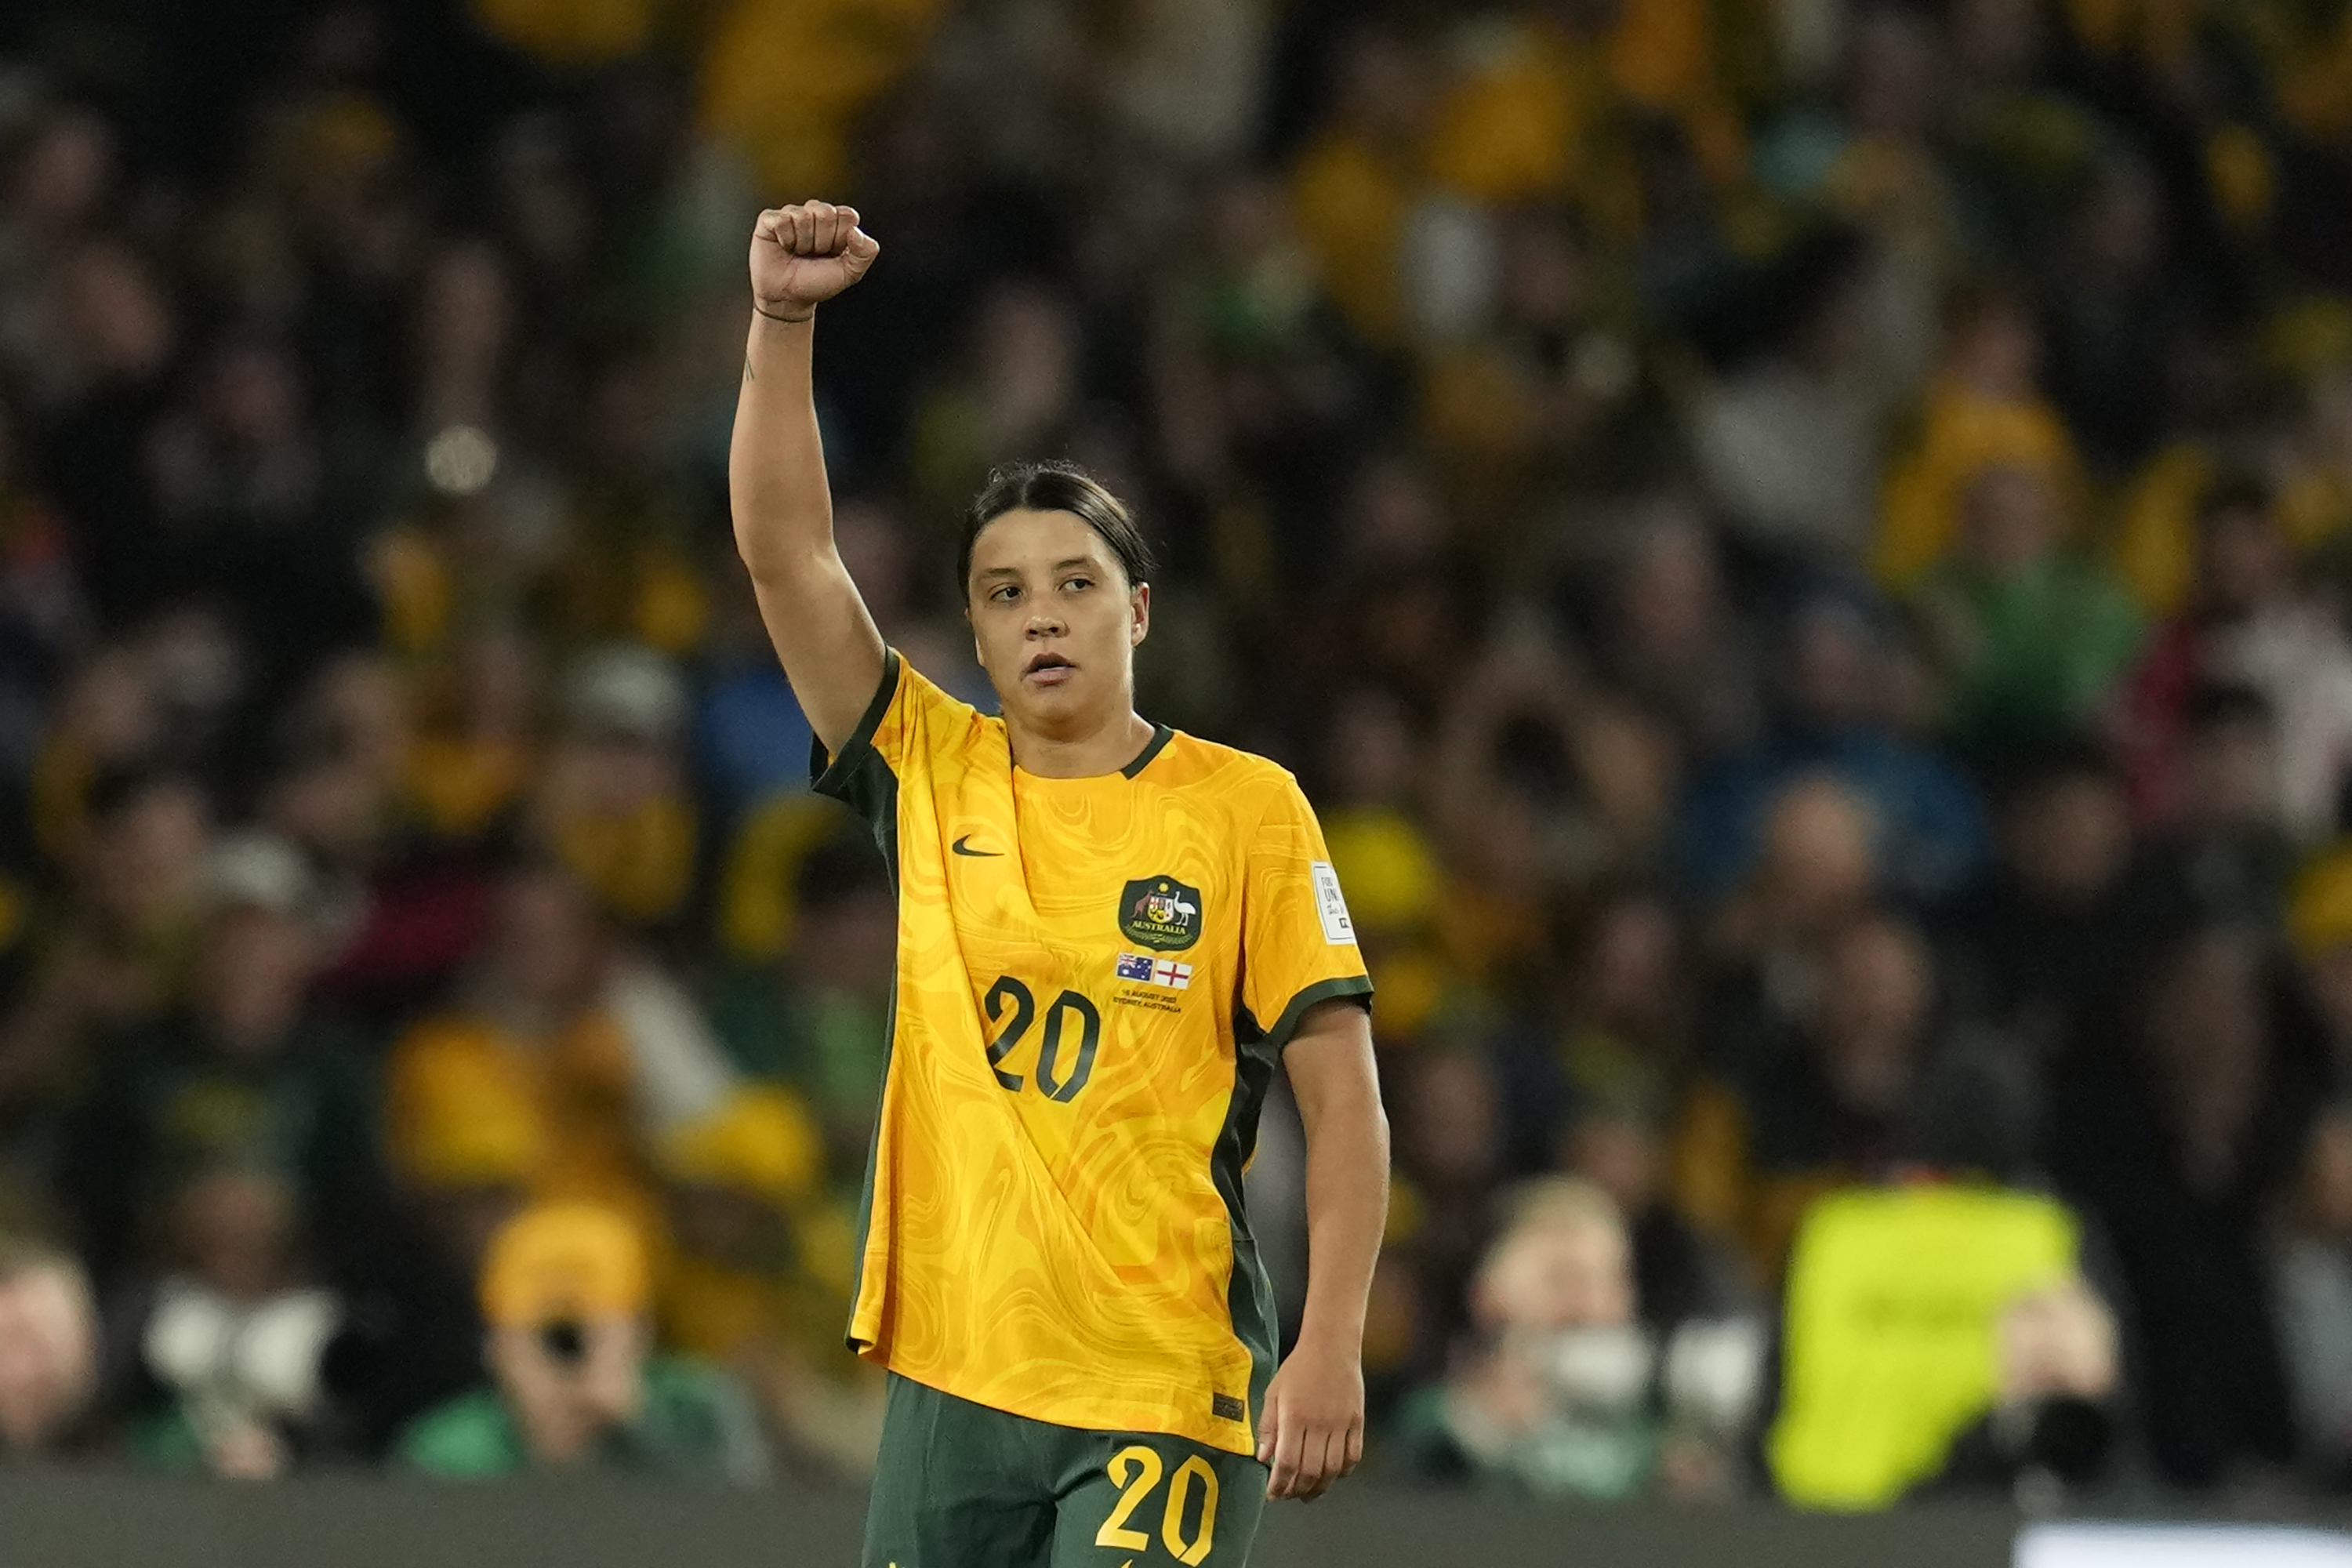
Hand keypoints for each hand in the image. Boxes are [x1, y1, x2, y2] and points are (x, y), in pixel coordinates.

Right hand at [749, 201, 878, 321]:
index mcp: (836, 222)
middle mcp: (814, 213)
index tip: (833, 253)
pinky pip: (782, 220)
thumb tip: (856, 231)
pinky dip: (785, 239)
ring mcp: (792, 214)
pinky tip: (784, 247)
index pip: (848, 215)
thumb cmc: (816, 283)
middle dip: (822, 241)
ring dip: (803, 243)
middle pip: (826, 212)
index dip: (841, 238)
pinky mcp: (770, 219)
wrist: (788, 299)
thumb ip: (865, 253)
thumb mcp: (849, 273)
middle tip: (813, 254)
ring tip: (798, 253)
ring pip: (803, 216)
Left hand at [1256, 1336, 1364, 1501]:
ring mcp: (1341, 1424)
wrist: (1331, 1346)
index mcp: (1294, 1417)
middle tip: (1288, 1495)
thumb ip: (1268, 1426)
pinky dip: (1343, 1472)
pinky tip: (1332, 1476)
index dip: (1279, 1484)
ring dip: (1319, 1487)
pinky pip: (1353, 1456)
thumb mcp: (1274, 1393)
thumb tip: (1263, 1457)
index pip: (1287, 1462)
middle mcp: (1319, 1424)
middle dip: (1297, 1490)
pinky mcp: (1357, 1422)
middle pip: (1310, 1471)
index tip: (1272, 1494)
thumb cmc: (1298, 1368)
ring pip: (1332, 1469)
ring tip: (1307, 1493)